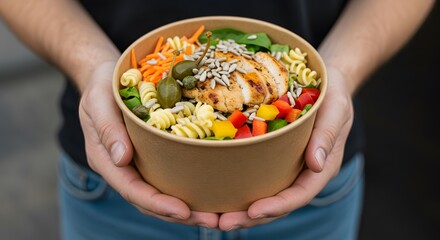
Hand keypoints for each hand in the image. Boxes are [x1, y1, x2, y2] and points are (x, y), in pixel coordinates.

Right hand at [78, 61, 218, 227]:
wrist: (107, 75)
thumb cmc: (101, 85)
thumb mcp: (99, 101)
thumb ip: (107, 129)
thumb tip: (121, 158)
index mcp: (105, 159)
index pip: (131, 189)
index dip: (157, 203)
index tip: (184, 211)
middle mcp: (123, 167)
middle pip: (150, 200)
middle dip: (180, 214)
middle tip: (212, 220)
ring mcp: (137, 162)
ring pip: (162, 192)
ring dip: (189, 207)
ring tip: (217, 214)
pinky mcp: (151, 154)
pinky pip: (169, 175)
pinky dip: (188, 186)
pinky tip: (211, 189)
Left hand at [218, 66, 353, 230]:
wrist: (326, 84)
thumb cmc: (333, 96)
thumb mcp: (336, 110)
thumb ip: (327, 136)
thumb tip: (316, 165)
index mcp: (321, 167)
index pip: (300, 194)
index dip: (277, 206)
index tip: (253, 211)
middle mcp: (302, 173)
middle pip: (276, 204)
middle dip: (248, 217)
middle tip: (220, 222)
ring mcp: (286, 168)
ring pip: (263, 195)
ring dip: (237, 209)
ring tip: (210, 217)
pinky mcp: (272, 158)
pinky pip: (255, 177)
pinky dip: (235, 188)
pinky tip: (213, 191)